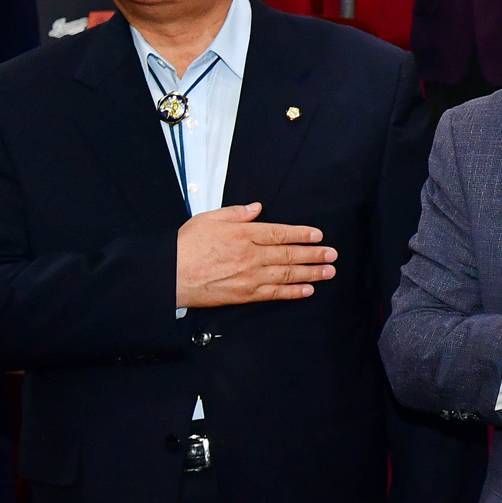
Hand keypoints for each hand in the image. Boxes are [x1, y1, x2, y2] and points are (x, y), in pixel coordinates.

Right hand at [174, 202, 335, 307]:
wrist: (170, 274)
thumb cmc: (185, 246)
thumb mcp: (208, 219)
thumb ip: (235, 213)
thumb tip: (256, 208)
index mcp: (243, 234)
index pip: (280, 233)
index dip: (302, 234)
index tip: (318, 235)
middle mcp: (251, 255)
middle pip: (289, 254)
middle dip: (314, 254)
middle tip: (332, 254)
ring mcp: (250, 276)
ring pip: (287, 274)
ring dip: (311, 273)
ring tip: (328, 271)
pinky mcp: (244, 294)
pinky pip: (274, 293)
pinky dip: (293, 292)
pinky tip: (307, 290)